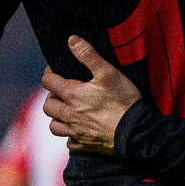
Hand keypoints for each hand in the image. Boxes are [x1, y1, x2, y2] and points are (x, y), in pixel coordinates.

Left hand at [42, 37, 139, 156]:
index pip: (48, 82)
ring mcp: (76, 132)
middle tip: (62, 91)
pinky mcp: (85, 145)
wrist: (136, 131)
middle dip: (51, 96)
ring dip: (57, 117)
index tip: (55, 70)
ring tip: (67, 111)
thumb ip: (88, 55)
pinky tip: (78, 129)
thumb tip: (71, 40)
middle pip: (47, 106)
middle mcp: (69, 115)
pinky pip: (69, 142)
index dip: (49, 73)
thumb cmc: (123, 100)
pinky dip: (70, 135)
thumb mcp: (108, 72)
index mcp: (72, 95)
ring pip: (54, 126)